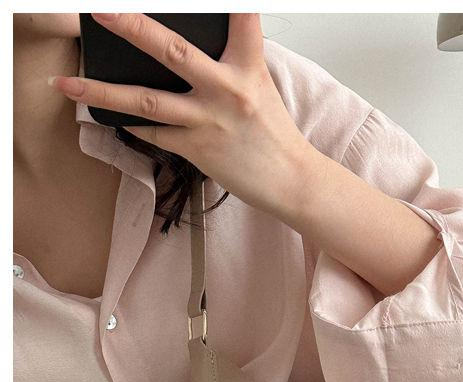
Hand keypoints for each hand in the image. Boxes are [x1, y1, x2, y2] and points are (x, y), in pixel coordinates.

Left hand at [50, 13, 317, 217]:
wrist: (291, 180)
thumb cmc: (274, 136)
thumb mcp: (259, 89)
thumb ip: (230, 65)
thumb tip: (186, 53)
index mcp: (249, 68)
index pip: (240, 19)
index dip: (228, 3)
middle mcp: (227, 90)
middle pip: (172, 51)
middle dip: (132, 27)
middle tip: (100, 9)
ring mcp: (209, 121)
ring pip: (147, 101)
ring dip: (103, 91)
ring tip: (69, 83)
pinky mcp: (198, 149)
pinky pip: (154, 133)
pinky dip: (131, 124)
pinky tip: (110, 115)